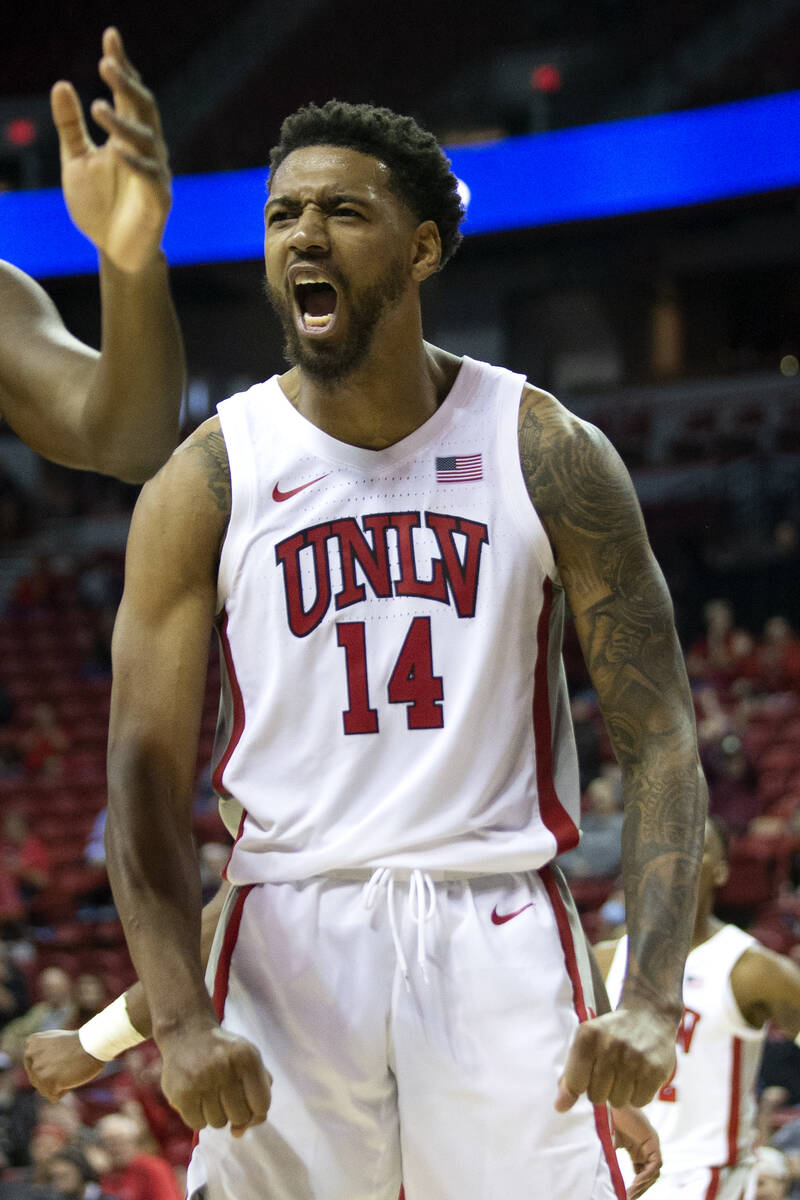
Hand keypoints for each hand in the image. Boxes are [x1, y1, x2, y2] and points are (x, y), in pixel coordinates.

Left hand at [24, 1030, 104, 1101]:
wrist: (94, 1044)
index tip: (62, 1055)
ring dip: (59, 1084)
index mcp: (32, 1043)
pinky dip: (64, 1090)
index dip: (51, 1065)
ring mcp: (39, 1068)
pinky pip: (53, 1096)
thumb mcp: (54, 1041)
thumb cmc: (80, 1043)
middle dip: (53, 1076)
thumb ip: (41, 1054)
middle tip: (68, 1062)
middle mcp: (31, 1054)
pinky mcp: (48, 1081)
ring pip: (44, 1089)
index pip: (34, 1067)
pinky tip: (71, 1076)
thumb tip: (36, 1072)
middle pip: (37, 1080)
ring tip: (69, 1068)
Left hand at [51, 27, 170, 271]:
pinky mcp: (159, 201)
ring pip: (146, 139)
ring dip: (122, 122)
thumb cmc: (100, 206)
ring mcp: (156, 174)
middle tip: (105, 63)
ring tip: (97, 107)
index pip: (126, 94)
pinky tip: (118, 152)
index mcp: (127, 136)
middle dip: (126, 85)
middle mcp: (146, 149)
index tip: (110, 36)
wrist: (115, 251)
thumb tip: (61, 84)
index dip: (121, 65)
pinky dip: (136, 162)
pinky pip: (151, 176)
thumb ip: (70, 126)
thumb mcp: (76, 160)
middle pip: (143, 108)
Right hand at [158, 1023, 271, 1137]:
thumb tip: (239, 1133)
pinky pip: (198, 1124)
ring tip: (210, 1093)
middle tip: (226, 1096)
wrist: (187, 1033)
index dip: (257, 1112)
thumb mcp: (248, 1060)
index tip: (248, 1105)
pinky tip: (196, 1097)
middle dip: (235, 1112)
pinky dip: (199, 1117)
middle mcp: (224, 1067)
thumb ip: (257, 1094)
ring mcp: (201, 1080)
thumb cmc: (224, 1053)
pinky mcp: (181, 1093)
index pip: (262, 1105)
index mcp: (247, 1057)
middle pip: (240, 1117)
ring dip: (216, 1114)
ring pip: (218, 1123)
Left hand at [554, 1005, 675, 1110]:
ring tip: (626, 1072)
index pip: (575, 1083)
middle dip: (602, 1089)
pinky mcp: (656, 1070)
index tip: (588, 1076)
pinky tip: (640, 1075)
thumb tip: (560, 1107)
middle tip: (611, 1071)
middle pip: (597, 1097)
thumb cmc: (612, 1031)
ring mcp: (635, 1058)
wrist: (650, 1014)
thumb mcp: (587, 1041)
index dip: (581, 1085)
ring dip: (621, 1093)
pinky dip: (639, 1094)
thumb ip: (571, 1074)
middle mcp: (611, 1046)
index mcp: (588, 1036)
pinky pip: (639, 1102)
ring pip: (618, 1102)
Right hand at [611, 1103, 661, 1198]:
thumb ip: (609, 1156)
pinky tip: (636, 1181)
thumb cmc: (605, 1118)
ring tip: (630, 1193)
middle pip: (649, 1174)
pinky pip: (655, 1164)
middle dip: (640, 1188)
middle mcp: (646, 1146)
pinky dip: (646, 1175)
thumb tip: (601, 1176)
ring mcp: (650, 1143)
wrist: (607, 1102)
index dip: (636, 1185)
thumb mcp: (608, 1143)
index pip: (642, 1172)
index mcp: (637, 1147)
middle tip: (628, 1197)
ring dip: (643, 1184)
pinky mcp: (652, 1140)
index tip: (625, 1195)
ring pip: (654, 1171)